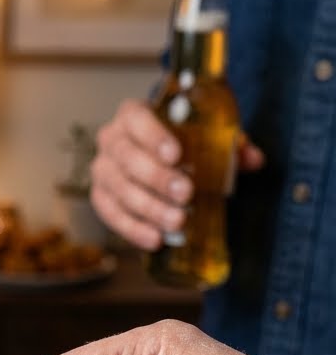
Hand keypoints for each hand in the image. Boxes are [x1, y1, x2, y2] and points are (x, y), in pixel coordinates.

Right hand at [90, 99, 264, 249]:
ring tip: (177, 222)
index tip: (176, 155)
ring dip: (149, 208)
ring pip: (119, 189)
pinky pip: (111, 215)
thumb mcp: (207, 136)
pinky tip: (155, 240)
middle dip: (157, 179)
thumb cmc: (182, 141)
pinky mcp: (101, 198)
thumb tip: (254, 159)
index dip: (153, 136)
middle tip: (186, 194)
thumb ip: (229, 145)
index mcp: (133, 114)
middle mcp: (111, 139)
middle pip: (127, 158)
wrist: (158, 155)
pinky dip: (133, 229)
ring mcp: (102, 170)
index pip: (135, 119)